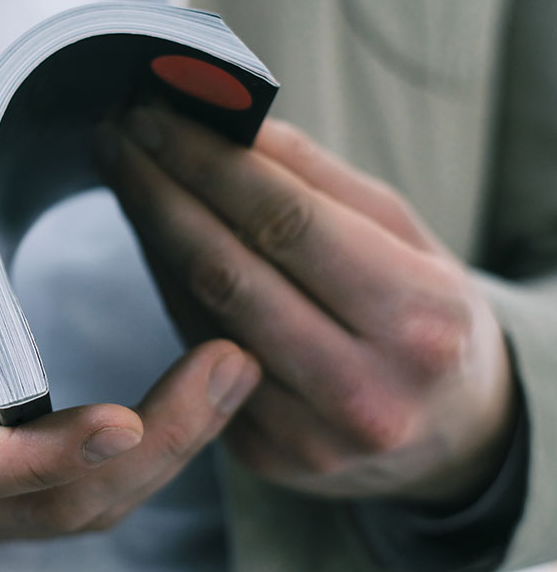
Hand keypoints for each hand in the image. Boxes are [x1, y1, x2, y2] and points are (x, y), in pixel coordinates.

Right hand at [0, 205, 259, 543]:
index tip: (122, 422)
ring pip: (81, 510)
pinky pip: (79, 499)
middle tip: (230, 364)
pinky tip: (194, 398)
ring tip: (235, 369)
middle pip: (51, 503)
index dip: (32, 454)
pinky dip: (146, 458)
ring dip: (170, 452)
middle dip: (151, 451)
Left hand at [96, 107, 516, 506]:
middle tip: (117, 134)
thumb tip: (223, 119)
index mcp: (419, 321)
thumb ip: (316, 179)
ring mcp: (307, 437)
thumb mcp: (406, 236)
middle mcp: (364, 392)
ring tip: (124, 170)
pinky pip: (194, 353)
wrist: (454, 438)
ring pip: (197, 314)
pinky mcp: (263, 457)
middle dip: (158, 192)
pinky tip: (153, 234)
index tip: (154, 114)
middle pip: (226, 273)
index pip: (287, 224)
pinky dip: (169, 286)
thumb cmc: (427, 316)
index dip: (208, 165)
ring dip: (150, 232)